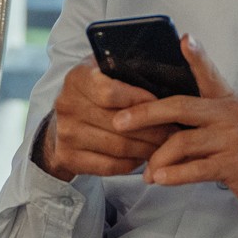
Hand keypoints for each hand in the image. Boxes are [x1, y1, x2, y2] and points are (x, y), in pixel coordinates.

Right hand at [38, 62, 177, 182]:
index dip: (140, 100)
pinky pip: (110, 166)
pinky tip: (145, 157)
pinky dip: (132, 163)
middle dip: (153, 129)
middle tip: (175, 130)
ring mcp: (66, 134)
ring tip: (166, 144)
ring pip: (118, 147)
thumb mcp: (106, 71)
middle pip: (118, 123)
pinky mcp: (68, 158)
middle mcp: (67, 105)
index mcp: (78, 78)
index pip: (110, 92)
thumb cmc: (95, 91)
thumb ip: (129, 71)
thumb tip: (166, 79)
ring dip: (148, 148)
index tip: (162, 105)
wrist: (62, 122)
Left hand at [113, 34, 237, 236]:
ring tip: (147, 172)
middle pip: (179, 107)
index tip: (184, 39)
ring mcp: (232, 139)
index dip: (197, 55)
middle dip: (145, 114)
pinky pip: (193, 169)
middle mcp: (229, 114)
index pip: (208, 73)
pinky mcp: (234, 165)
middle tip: (119, 123)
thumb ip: (204, 117)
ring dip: (157, 159)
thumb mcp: (234, 124)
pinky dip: (172, 176)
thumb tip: (164, 119)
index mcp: (227, 101)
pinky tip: (159, 180)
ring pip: (181, 143)